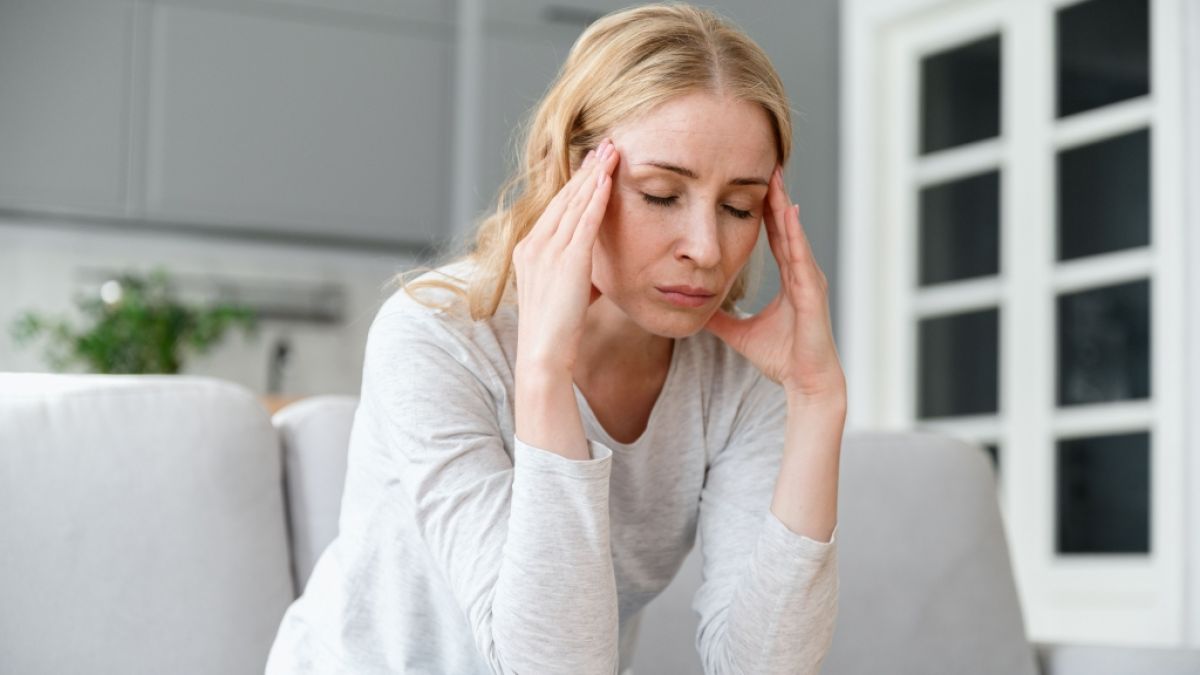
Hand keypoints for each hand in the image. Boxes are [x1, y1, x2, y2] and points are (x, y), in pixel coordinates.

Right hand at [512, 138, 618, 372]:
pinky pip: (584, 221)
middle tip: (605, 145)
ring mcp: (548, 251)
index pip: (556, 208)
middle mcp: (534, 244)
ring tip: (612, 151)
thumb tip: (596, 279)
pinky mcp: (567, 260)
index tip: (591, 163)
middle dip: (586, 169)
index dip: (575, 183)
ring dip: (595, 174)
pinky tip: (608, 179)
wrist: (543, 354)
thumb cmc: (556, 333)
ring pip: (575, 203)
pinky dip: (596, 197)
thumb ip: (576, 278)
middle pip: (564, 197)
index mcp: (528, 250)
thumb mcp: (562, 295)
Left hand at [703, 165, 845, 400]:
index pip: (775, 236)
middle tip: (768, 165)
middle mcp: (802, 274)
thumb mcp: (739, 333)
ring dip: (784, 207)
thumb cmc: (781, 358)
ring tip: (775, 179)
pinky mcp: (811, 292)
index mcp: (790, 279)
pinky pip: (800, 257)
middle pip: (786, 227)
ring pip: (794, 235)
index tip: (755, 184)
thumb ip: (720, 319)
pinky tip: (786, 213)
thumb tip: (695, 310)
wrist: (805, 382)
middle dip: (776, 197)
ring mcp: (809, 281)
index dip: (765, 210)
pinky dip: (793, 234)